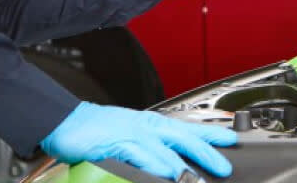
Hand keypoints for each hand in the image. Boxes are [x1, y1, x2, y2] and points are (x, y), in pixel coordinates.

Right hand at [40, 101, 236, 178]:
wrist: (65, 121)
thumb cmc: (95, 130)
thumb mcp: (128, 138)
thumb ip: (149, 151)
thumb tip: (169, 166)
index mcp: (151, 123)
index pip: (188, 128)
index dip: (211, 134)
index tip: (231, 140)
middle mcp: (146, 126)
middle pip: (184, 138)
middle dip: (207, 152)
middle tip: (225, 166)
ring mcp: (132, 133)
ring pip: (165, 149)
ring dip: (184, 167)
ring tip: (199, 180)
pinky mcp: (116, 143)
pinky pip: (140, 155)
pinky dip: (155, 165)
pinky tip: (167, 174)